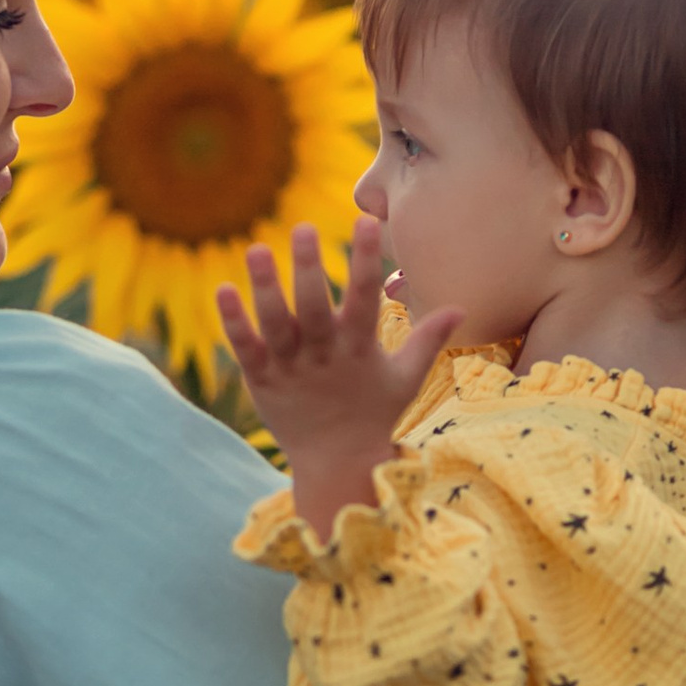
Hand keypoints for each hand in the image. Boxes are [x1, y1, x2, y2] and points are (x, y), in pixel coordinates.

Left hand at [216, 210, 460, 539]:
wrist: (337, 464)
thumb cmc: (373, 413)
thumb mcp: (406, 378)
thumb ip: (427, 339)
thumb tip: (461, 308)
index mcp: (360, 350)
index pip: (364, 299)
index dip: (365, 260)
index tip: (366, 221)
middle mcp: (324, 357)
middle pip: (314, 309)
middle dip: (310, 268)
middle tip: (304, 227)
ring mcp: (291, 369)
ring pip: (276, 325)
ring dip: (266, 288)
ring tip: (257, 248)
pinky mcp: (262, 381)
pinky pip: (245, 348)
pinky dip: (233, 321)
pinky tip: (224, 289)